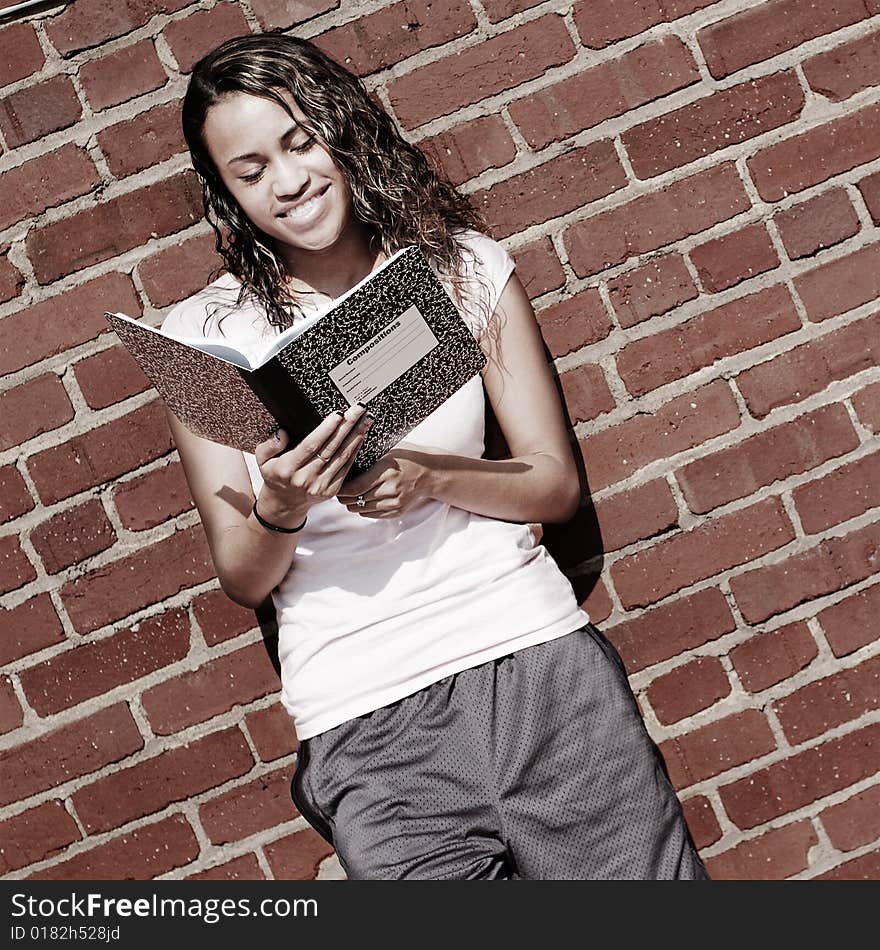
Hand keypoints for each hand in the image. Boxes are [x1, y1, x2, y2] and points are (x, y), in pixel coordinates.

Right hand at [253, 405, 372, 526]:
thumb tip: (282, 433)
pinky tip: (361, 436)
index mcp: (288, 469)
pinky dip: (355, 450)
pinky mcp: (331, 491)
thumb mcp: (263, 460)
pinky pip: (346, 467)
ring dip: (356, 436)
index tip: (338, 414)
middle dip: (347, 427)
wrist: (284, 503)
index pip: (310, 446)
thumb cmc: (275, 475)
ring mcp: (320, 486)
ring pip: (342, 457)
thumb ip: (269, 445)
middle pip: (331, 449)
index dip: (326, 429)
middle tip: (359, 409)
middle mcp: (306, 478)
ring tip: (366, 419)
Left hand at [337, 443, 440, 518]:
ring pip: (361, 510)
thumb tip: (343, 465)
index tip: (336, 485)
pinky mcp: (397, 512)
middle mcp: (390, 490)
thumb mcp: (388, 452)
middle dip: (344, 498)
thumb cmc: (408, 458)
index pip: (354, 489)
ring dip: (353, 504)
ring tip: (350, 495)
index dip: (341, 490)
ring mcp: (394, 503)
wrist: (431, 473)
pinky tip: (364, 499)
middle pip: (355, 502)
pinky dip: (364, 509)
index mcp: (385, 472)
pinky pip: (372, 515)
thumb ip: (367, 460)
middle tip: (339, 490)